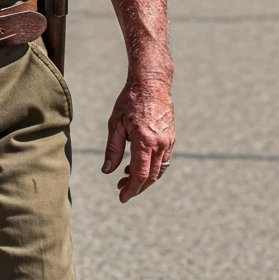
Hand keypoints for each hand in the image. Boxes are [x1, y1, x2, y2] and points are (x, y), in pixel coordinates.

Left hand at [103, 75, 173, 202]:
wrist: (152, 82)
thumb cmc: (130, 101)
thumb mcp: (115, 123)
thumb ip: (113, 149)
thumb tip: (107, 171)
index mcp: (145, 141)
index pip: (140, 174)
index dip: (131, 189)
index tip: (122, 197)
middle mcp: (161, 144)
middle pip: (152, 176)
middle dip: (137, 187)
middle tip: (121, 190)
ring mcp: (169, 141)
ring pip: (160, 170)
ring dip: (145, 179)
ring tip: (126, 178)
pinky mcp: (171, 137)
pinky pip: (164, 160)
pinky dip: (153, 168)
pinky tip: (139, 165)